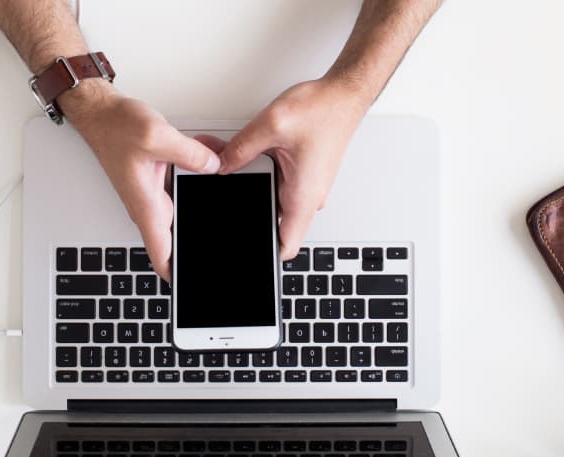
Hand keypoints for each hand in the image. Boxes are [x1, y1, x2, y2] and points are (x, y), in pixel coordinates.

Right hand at [62, 81, 219, 280]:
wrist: (100, 112)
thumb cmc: (115, 127)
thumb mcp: (158, 136)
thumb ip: (191, 155)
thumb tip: (215, 167)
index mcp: (147, 205)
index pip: (161, 254)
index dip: (176, 274)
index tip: (192, 283)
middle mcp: (150, 204)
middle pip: (181, 232)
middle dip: (204, 230)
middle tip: (227, 225)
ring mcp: (155, 193)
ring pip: (189, 203)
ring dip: (205, 192)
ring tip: (221, 169)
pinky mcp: (159, 179)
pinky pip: (186, 183)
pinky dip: (200, 171)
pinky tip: (212, 154)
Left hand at [218, 78, 366, 260]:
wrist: (343, 96)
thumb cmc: (324, 111)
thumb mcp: (272, 126)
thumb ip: (240, 149)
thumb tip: (219, 166)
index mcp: (303, 197)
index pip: (285, 246)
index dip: (264, 253)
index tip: (244, 250)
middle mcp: (306, 198)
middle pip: (270, 220)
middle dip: (245, 207)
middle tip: (226, 190)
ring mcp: (304, 189)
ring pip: (270, 199)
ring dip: (252, 186)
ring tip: (235, 163)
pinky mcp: (301, 177)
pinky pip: (276, 184)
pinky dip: (260, 173)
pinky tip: (248, 156)